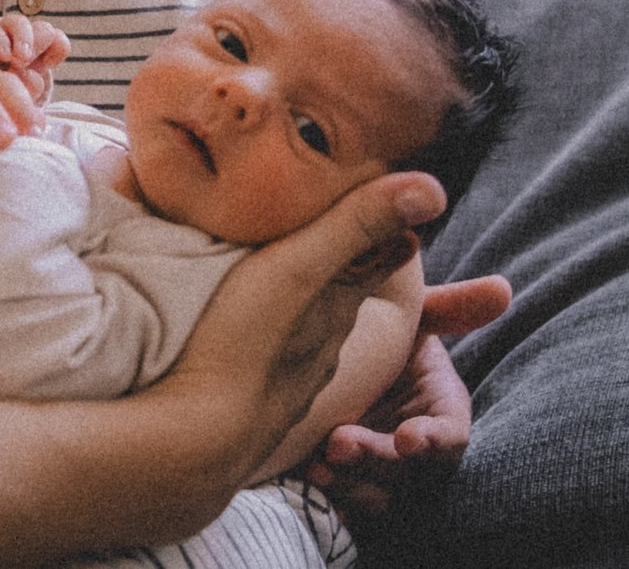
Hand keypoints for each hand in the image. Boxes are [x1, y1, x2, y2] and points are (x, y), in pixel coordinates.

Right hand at [0, 13, 68, 101]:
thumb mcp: (18, 92)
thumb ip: (29, 88)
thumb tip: (35, 80)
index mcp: (37, 52)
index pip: (58, 41)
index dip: (56, 51)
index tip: (46, 66)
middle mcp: (21, 39)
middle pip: (42, 28)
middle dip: (41, 43)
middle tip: (31, 63)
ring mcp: (1, 33)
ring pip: (19, 23)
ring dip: (24, 39)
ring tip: (21, 60)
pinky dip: (1, 41)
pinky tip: (4, 56)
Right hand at [154, 172, 448, 485]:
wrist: (194, 439)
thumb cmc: (246, 343)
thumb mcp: (302, 268)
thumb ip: (356, 226)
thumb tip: (433, 189)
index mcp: (340, 306)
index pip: (379, 260)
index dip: (382, 229)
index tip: (377, 199)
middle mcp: (324, 346)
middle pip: (339, 295)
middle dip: (335, 263)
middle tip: (310, 225)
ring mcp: (286, 381)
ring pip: (300, 331)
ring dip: (292, 303)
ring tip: (262, 275)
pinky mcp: (247, 404)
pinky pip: (262, 362)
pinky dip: (258, 339)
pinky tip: (234, 332)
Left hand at [304, 274, 512, 514]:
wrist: (337, 358)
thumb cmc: (384, 336)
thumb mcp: (414, 318)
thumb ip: (450, 307)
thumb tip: (502, 287)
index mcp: (442, 412)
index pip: (450, 437)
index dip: (434, 441)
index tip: (408, 437)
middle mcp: (417, 451)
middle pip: (407, 472)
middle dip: (376, 461)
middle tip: (340, 443)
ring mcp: (384, 473)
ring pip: (375, 496)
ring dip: (348, 486)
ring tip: (316, 465)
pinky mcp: (349, 485)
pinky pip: (343, 505)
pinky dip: (326, 497)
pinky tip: (300, 477)